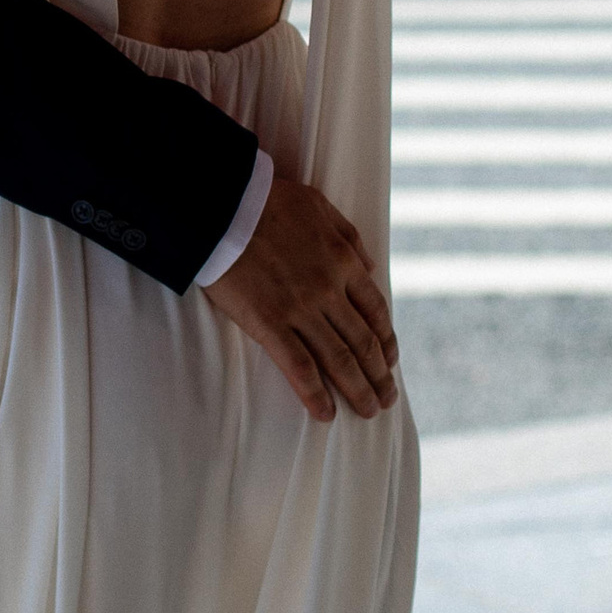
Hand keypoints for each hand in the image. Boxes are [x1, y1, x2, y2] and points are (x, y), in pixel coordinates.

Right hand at [201, 174, 399, 424]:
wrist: (221, 205)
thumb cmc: (265, 198)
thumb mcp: (318, 204)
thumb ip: (348, 235)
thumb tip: (370, 265)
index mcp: (344, 261)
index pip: (376, 310)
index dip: (386, 340)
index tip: (390, 361)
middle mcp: (329, 290)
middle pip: (364, 342)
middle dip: (379, 374)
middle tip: (386, 398)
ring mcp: (301, 309)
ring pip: (340, 359)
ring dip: (358, 390)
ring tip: (368, 411)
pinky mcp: (269, 323)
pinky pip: (299, 366)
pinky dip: (315, 394)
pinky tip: (325, 413)